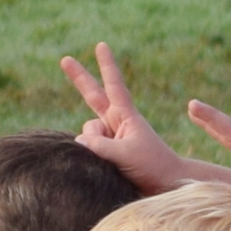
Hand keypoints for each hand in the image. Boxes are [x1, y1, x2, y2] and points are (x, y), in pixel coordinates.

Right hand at [57, 44, 185, 192]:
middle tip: (65, 59)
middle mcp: (116, 122)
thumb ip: (99, 145)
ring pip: (86, 133)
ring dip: (91, 146)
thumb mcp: (125, 154)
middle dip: (79, 78)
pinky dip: (87, 156)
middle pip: (93, 96)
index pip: (114, 85)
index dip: (106, 65)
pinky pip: (86, 148)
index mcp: (126, 115)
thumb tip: (78, 140)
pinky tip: (100, 166)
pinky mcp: (105, 152)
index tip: (101, 45)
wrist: (164, 184)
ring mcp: (110, 137)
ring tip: (113, 161)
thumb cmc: (151, 166)